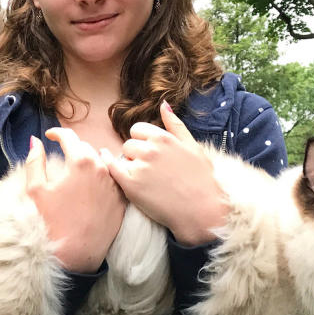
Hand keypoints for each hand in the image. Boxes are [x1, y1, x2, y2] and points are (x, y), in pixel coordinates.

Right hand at [23, 128, 126, 272]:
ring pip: (103, 162)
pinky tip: (93, 186)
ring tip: (79, 169)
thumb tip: (35, 141)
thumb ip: (34, 161)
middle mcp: (102, 169)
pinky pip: (114, 180)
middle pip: (87, 148)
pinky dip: (104, 178)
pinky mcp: (123, 200)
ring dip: (90, 161)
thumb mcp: (35, 190)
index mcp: (81, 162)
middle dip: (73, 148)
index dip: (57, 133)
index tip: (50, 136)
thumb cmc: (53, 223)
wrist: (77, 255)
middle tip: (62, 154)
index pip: (69, 136)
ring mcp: (115, 184)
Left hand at [105, 101, 228, 245]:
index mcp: (164, 138)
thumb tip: (163, 104)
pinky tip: (110, 166)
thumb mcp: (193, 146)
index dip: (143, 142)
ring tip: (146, 180)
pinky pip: (112, 169)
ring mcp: (139, 167)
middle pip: (129, 144)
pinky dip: (110, 166)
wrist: (203, 210)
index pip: (138, 130)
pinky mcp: (131, 185)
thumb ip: (175, 125)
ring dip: (129, 165)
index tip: (151, 154)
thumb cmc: (202, 180)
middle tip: (150, 170)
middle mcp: (150, 149)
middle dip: (136, 154)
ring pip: (122, 158)